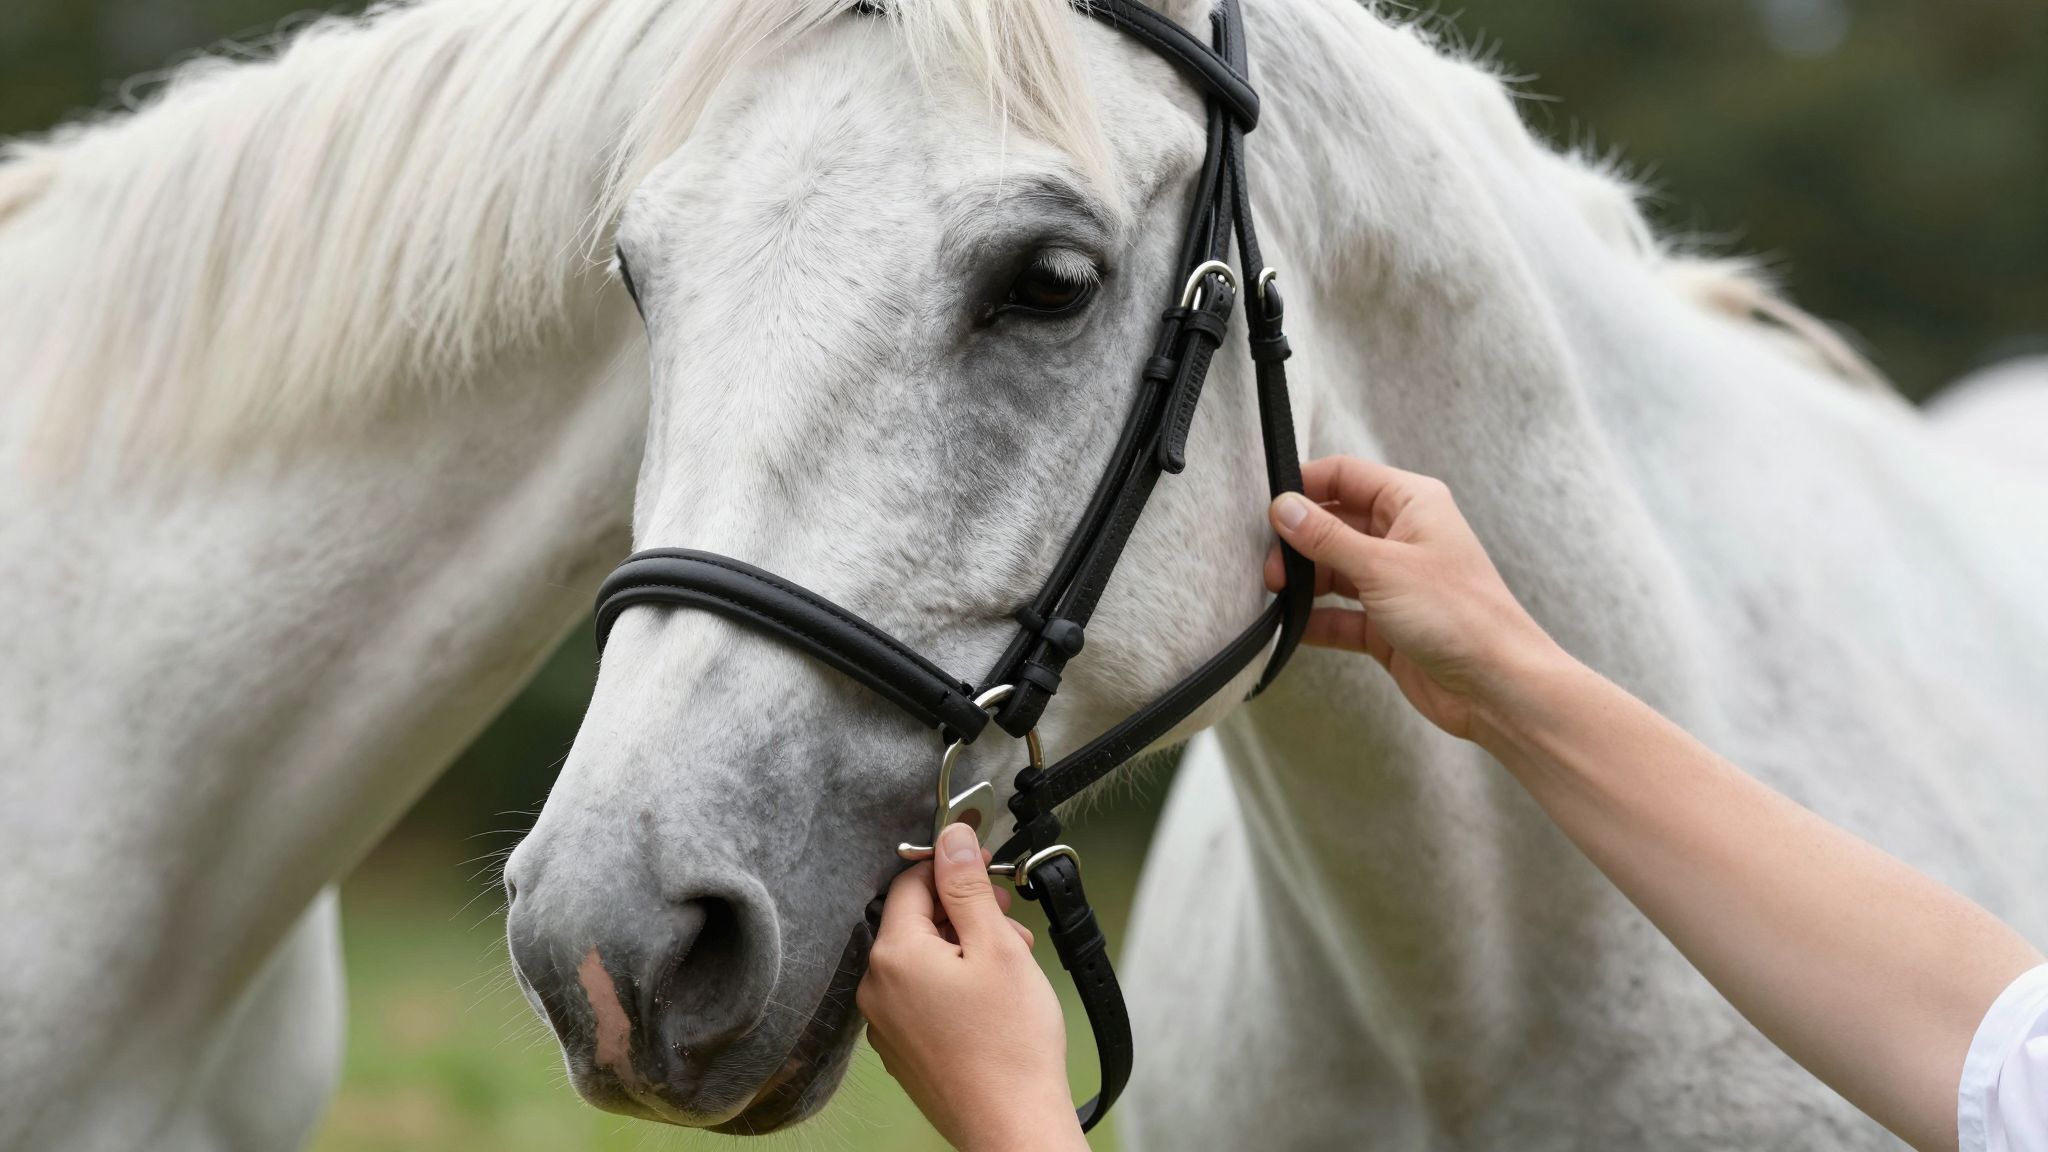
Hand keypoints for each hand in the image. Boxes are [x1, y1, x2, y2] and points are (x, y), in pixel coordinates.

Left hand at [858, 823, 1086, 1151]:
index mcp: (892, 956)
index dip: (953, 868)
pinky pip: (923, 995)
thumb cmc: (1010, 1045)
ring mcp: (886, 1024)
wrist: (1012, 1126)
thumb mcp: (996, 946)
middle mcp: (876, 988)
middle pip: (916, 920)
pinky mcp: (904, 1049)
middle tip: (1008, 922)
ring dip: (966, 947)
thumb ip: (967, 886)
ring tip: (1011, 965)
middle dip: (964, 911)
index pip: (911, 881)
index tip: (986, 870)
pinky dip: (956, 983)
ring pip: (923, 959)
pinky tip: (993, 997)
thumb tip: (950, 838)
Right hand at [1265, 456, 1560, 740]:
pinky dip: (1314, 620)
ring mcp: (1393, 582)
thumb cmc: (1459, 615)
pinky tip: (1288, 628)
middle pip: (1333, 523)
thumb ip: (1327, 537)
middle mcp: (1402, 537)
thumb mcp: (1382, 567)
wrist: (1496, 686)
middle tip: (1269, 568)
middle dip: (1297, 542)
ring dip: (1302, 582)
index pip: (1346, 476)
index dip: (1305, 487)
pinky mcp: (1386, 625)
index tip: (1268, 510)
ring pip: (1332, 570)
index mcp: (1412, 504)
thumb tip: (1284, 508)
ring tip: (1273, 595)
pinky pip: (1339, 614)